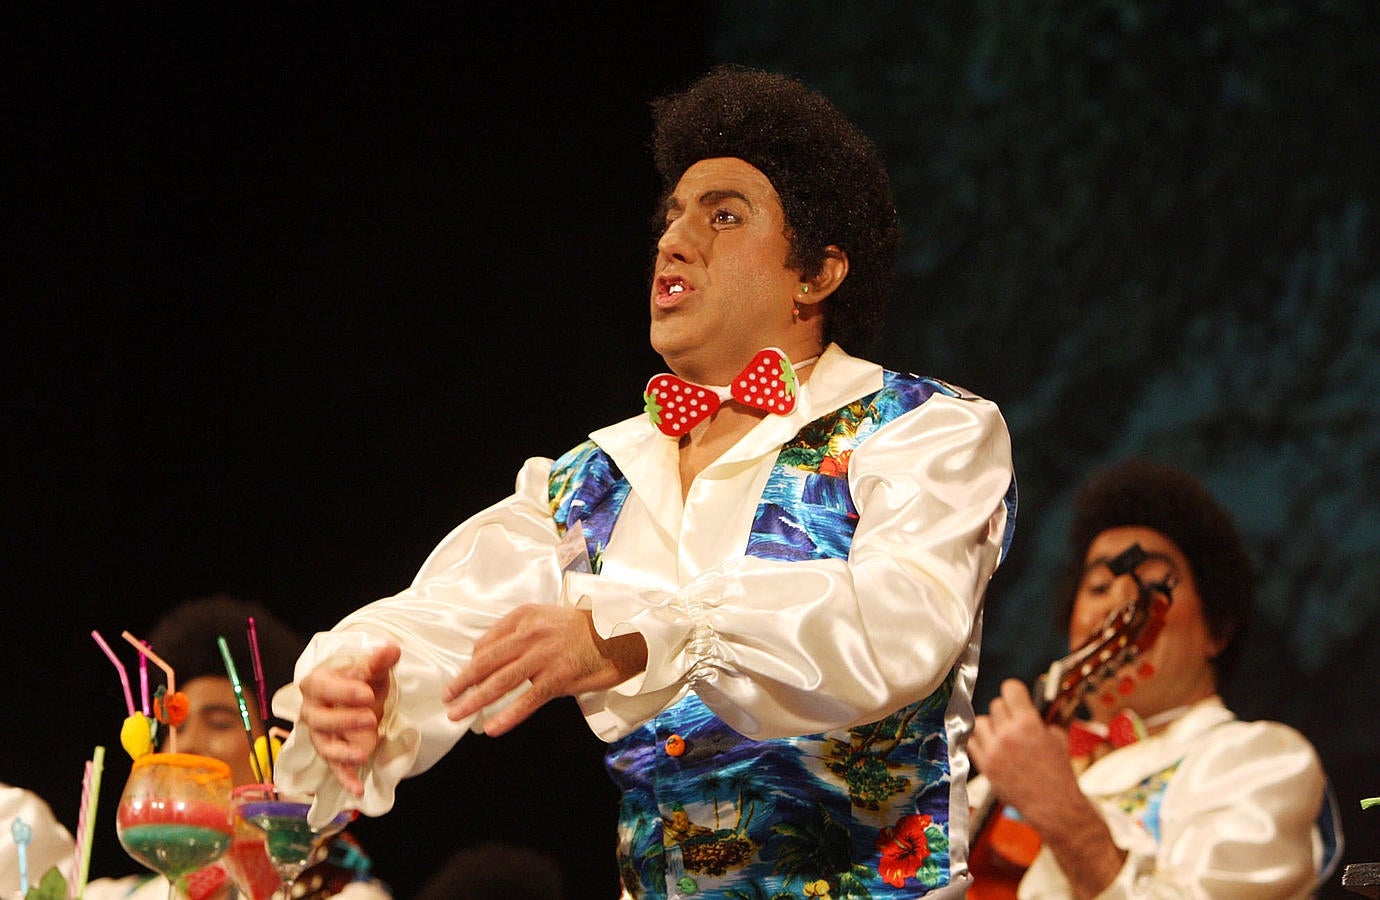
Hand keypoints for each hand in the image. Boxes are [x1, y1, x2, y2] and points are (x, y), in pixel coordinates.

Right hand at [296, 643, 400, 796]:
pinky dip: (345, 779)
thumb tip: (392, 649)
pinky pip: (335, 768)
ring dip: (343, 752)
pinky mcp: (332, 753)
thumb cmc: (358, 681)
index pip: (322, 687)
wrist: (356, 697)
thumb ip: (379, 662)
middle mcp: (312, 711)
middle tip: (370, 718)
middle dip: (344, 720)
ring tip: (365, 753)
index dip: (342, 691)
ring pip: (324, 745)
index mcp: (316, 684)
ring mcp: (320, 735)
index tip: (367, 693)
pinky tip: (357, 790)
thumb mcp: (370, 670)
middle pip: (320, 719)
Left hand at [443, 605, 646, 736]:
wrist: (623, 632)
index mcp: (525, 617)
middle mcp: (532, 634)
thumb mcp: (546, 617)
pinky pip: (529, 699)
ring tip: (459, 714)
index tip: (461, 681)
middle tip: (447, 698)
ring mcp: (546, 656)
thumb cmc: (585, 629)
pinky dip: (509, 714)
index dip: (472, 664)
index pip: (488, 642)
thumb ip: (516, 632)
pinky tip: (493, 727)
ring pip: (502, 681)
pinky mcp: (561, 676)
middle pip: (487, 661)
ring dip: (476, 700)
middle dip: (463, 682)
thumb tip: (482, 652)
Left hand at [970, 678, 1124, 897]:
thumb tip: (1029, 709)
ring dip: (991, 725)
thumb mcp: (1058, 739)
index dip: (1015, 692)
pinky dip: (980, 741)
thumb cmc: (1058, 772)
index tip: (1017, 697)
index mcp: (1028, 724)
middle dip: (1007, 711)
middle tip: (1015, 723)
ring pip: (980, 721)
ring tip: (1002, 736)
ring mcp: (993, 750)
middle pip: (996, 705)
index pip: (1010, 688)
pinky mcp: (984, 765)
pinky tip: (992, 747)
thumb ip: (1041, 720)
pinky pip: (971, 742)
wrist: (1053, 805)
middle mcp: (1008, 734)